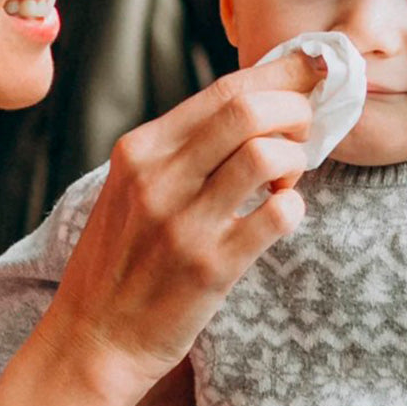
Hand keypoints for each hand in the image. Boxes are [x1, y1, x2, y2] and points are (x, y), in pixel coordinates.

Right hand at [37, 48, 323, 395]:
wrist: (94, 337)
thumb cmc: (124, 256)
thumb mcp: (133, 185)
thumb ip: (183, 146)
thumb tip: (256, 101)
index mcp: (139, 148)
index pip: (223, 89)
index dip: (279, 73)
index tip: (312, 69)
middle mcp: (157, 177)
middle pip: (248, 109)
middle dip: (296, 110)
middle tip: (304, 132)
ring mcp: (183, 222)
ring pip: (265, 156)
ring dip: (295, 160)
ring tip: (286, 179)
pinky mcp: (210, 267)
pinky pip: (277, 216)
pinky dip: (293, 207)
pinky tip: (280, 214)